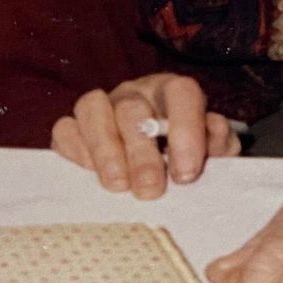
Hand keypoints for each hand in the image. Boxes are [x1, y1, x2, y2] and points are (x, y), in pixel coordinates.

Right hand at [50, 73, 240, 198]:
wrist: (157, 171)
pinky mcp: (72, 127)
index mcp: (173, 93)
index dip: (186, 129)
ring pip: (92, 107)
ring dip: (105, 150)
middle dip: (142, 154)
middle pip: (133, 108)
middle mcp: (135, 93)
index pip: (181, 92)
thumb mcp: (212, 153)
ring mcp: (101, 106)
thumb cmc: (185, 160)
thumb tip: (214, 135)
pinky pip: (64, 129)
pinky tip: (92, 176)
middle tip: (152, 190)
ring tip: (118, 186)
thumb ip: (218, 144)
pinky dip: (76, 152)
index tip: (187, 174)